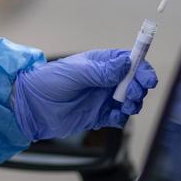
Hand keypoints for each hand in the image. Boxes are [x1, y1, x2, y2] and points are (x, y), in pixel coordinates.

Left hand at [13, 49, 157, 140]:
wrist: (32, 106)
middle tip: (133, 95)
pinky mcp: (99, 115)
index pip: (130, 61)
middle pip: (134, 82)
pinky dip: (121, 119)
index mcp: (102, 63)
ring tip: (124, 107)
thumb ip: (102, 70)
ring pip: (130, 100)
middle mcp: (106, 79)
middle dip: (139, 88)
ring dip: (133, 104)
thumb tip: (127, 63)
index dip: (142, 68)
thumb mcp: (76, 72)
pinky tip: (113, 118)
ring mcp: (103, 97)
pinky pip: (118, 118)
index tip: (148, 79)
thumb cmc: (49, 81)